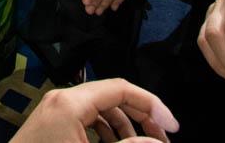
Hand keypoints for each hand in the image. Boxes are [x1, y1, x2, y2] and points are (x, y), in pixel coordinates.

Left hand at [11, 79, 178, 142]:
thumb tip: (157, 142)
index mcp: (71, 101)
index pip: (121, 88)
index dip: (152, 105)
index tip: (172, 128)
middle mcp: (62, 98)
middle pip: (112, 96)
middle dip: (140, 117)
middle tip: (163, 139)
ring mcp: (55, 110)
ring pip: (100, 109)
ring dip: (125, 127)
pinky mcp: (51, 124)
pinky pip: (86, 120)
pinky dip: (106, 132)